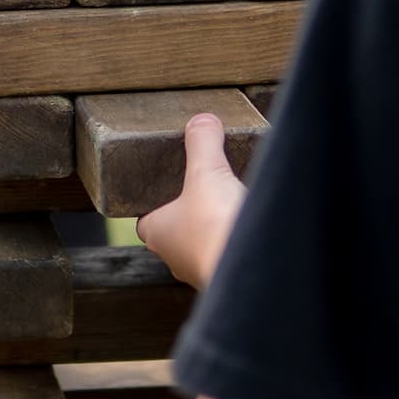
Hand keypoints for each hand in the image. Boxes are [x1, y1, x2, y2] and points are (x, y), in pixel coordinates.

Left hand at [136, 114, 247, 288]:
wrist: (253, 270)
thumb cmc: (215, 225)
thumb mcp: (207, 172)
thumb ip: (202, 143)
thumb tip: (202, 120)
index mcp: (157, 233)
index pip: (146, 218)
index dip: (154, 202)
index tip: (167, 184)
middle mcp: (175, 258)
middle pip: (176, 231)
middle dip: (189, 213)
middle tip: (203, 189)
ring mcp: (203, 271)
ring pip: (202, 246)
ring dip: (214, 229)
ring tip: (230, 205)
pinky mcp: (229, 279)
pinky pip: (228, 256)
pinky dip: (235, 242)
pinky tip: (248, 228)